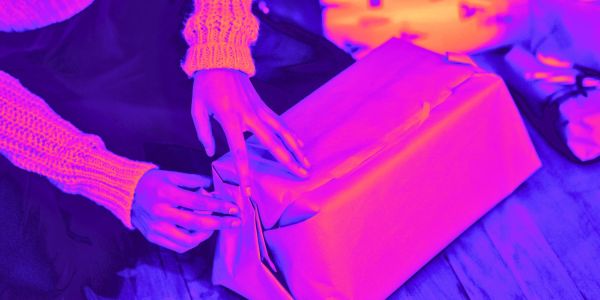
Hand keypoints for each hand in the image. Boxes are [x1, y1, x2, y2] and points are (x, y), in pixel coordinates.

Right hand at [131, 169, 239, 253]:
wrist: (125, 193)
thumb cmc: (151, 181)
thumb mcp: (172, 175)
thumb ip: (194, 181)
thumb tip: (215, 187)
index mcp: (167, 194)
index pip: (198, 203)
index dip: (219, 206)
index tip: (234, 208)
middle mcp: (161, 213)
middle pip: (197, 223)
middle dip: (220, 224)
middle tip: (236, 222)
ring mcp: (156, 228)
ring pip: (189, 240)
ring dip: (207, 235)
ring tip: (217, 227)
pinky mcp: (153, 237)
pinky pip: (178, 246)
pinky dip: (193, 242)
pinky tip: (202, 234)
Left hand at [191, 69, 310, 196]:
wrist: (220, 59)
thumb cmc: (205, 85)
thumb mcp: (197, 109)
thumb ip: (204, 133)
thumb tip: (211, 153)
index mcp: (229, 118)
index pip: (239, 151)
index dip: (244, 171)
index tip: (248, 189)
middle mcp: (249, 115)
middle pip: (272, 143)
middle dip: (288, 161)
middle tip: (301, 175)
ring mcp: (259, 110)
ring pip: (282, 132)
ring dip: (295, 149)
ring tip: (306, 164)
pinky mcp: (263, 105)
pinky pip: (280, 122)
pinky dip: (291, 134)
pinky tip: (300, 144)